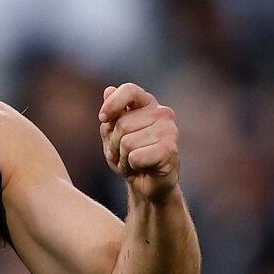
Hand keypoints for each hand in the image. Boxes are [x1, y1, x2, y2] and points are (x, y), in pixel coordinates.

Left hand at [99, 83, 179, 203]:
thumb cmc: (128, 155)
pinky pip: (135, 156)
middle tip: (122, 154)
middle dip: (113, 144)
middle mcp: (162, 113)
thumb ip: (111, 114)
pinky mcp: (170, 150)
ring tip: (131, 161)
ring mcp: (169, 130)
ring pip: (127, 142)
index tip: (103, 118)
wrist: (146, 183)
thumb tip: (108, 90)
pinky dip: (131, 166)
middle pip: (122, 123)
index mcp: (147, 104)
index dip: (112, 104)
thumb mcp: (112, 134)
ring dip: (122, 157)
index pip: (129, 90)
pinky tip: (141, 167)